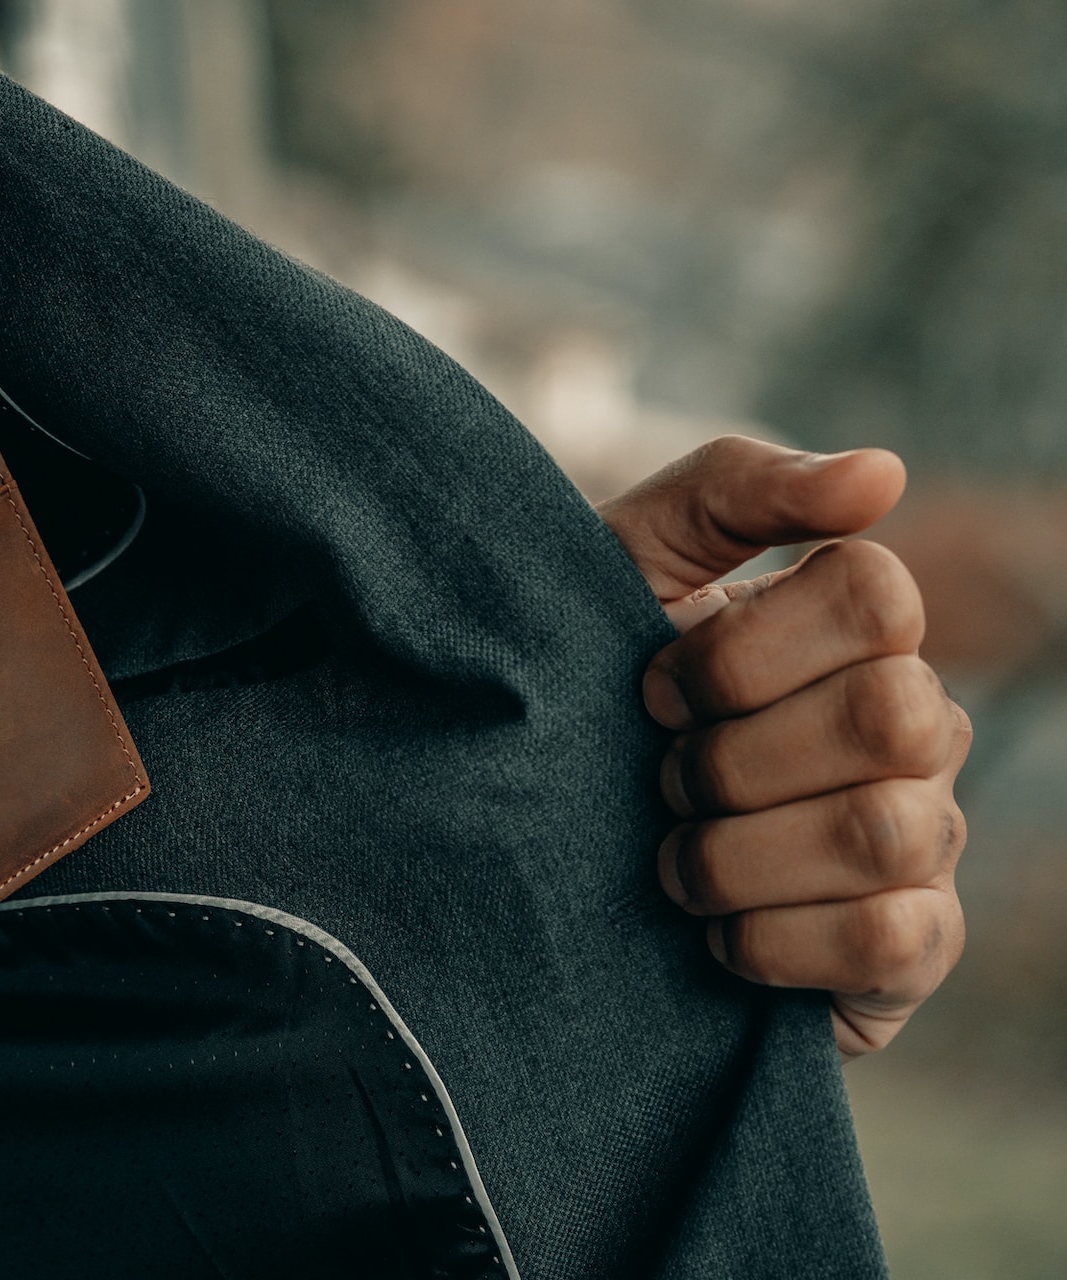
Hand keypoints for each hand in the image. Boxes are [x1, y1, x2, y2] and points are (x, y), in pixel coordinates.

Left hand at [597, 436, 970, 1057]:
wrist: (533, 848)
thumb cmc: (584, 688)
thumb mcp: (625, 567)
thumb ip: (732, 491)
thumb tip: (881, 472)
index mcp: (854, 630)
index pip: (877, 596)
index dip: (741, 652)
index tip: (650, 686)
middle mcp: (915, 726)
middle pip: (888, 715)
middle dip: (731, 759)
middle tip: (661, 781)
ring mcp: (925, 837)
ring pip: (880, 831)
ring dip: (734, 855)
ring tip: (672, 862)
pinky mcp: (909, 948)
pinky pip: (885, 940)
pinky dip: (770, 941)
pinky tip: (713, 935)